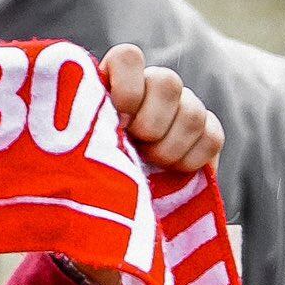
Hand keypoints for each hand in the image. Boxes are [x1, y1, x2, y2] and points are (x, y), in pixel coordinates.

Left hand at [63, 45, 223, 284]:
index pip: (129, 57)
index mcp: (114, 88)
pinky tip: (175, 173)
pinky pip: (212, 135)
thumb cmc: (84, 189)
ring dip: (170, 146)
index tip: (115, 118)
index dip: (127, 85)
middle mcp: (150, 93)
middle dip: (151, 122)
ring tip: (151, 166)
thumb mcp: (73, 164)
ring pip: (193, 110)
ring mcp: (180, 113)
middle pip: (168, 82)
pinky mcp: (205, 138)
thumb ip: (76, 140)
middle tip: (135, 148)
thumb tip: (72, 133)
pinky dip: (195, 157)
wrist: (114, 227)